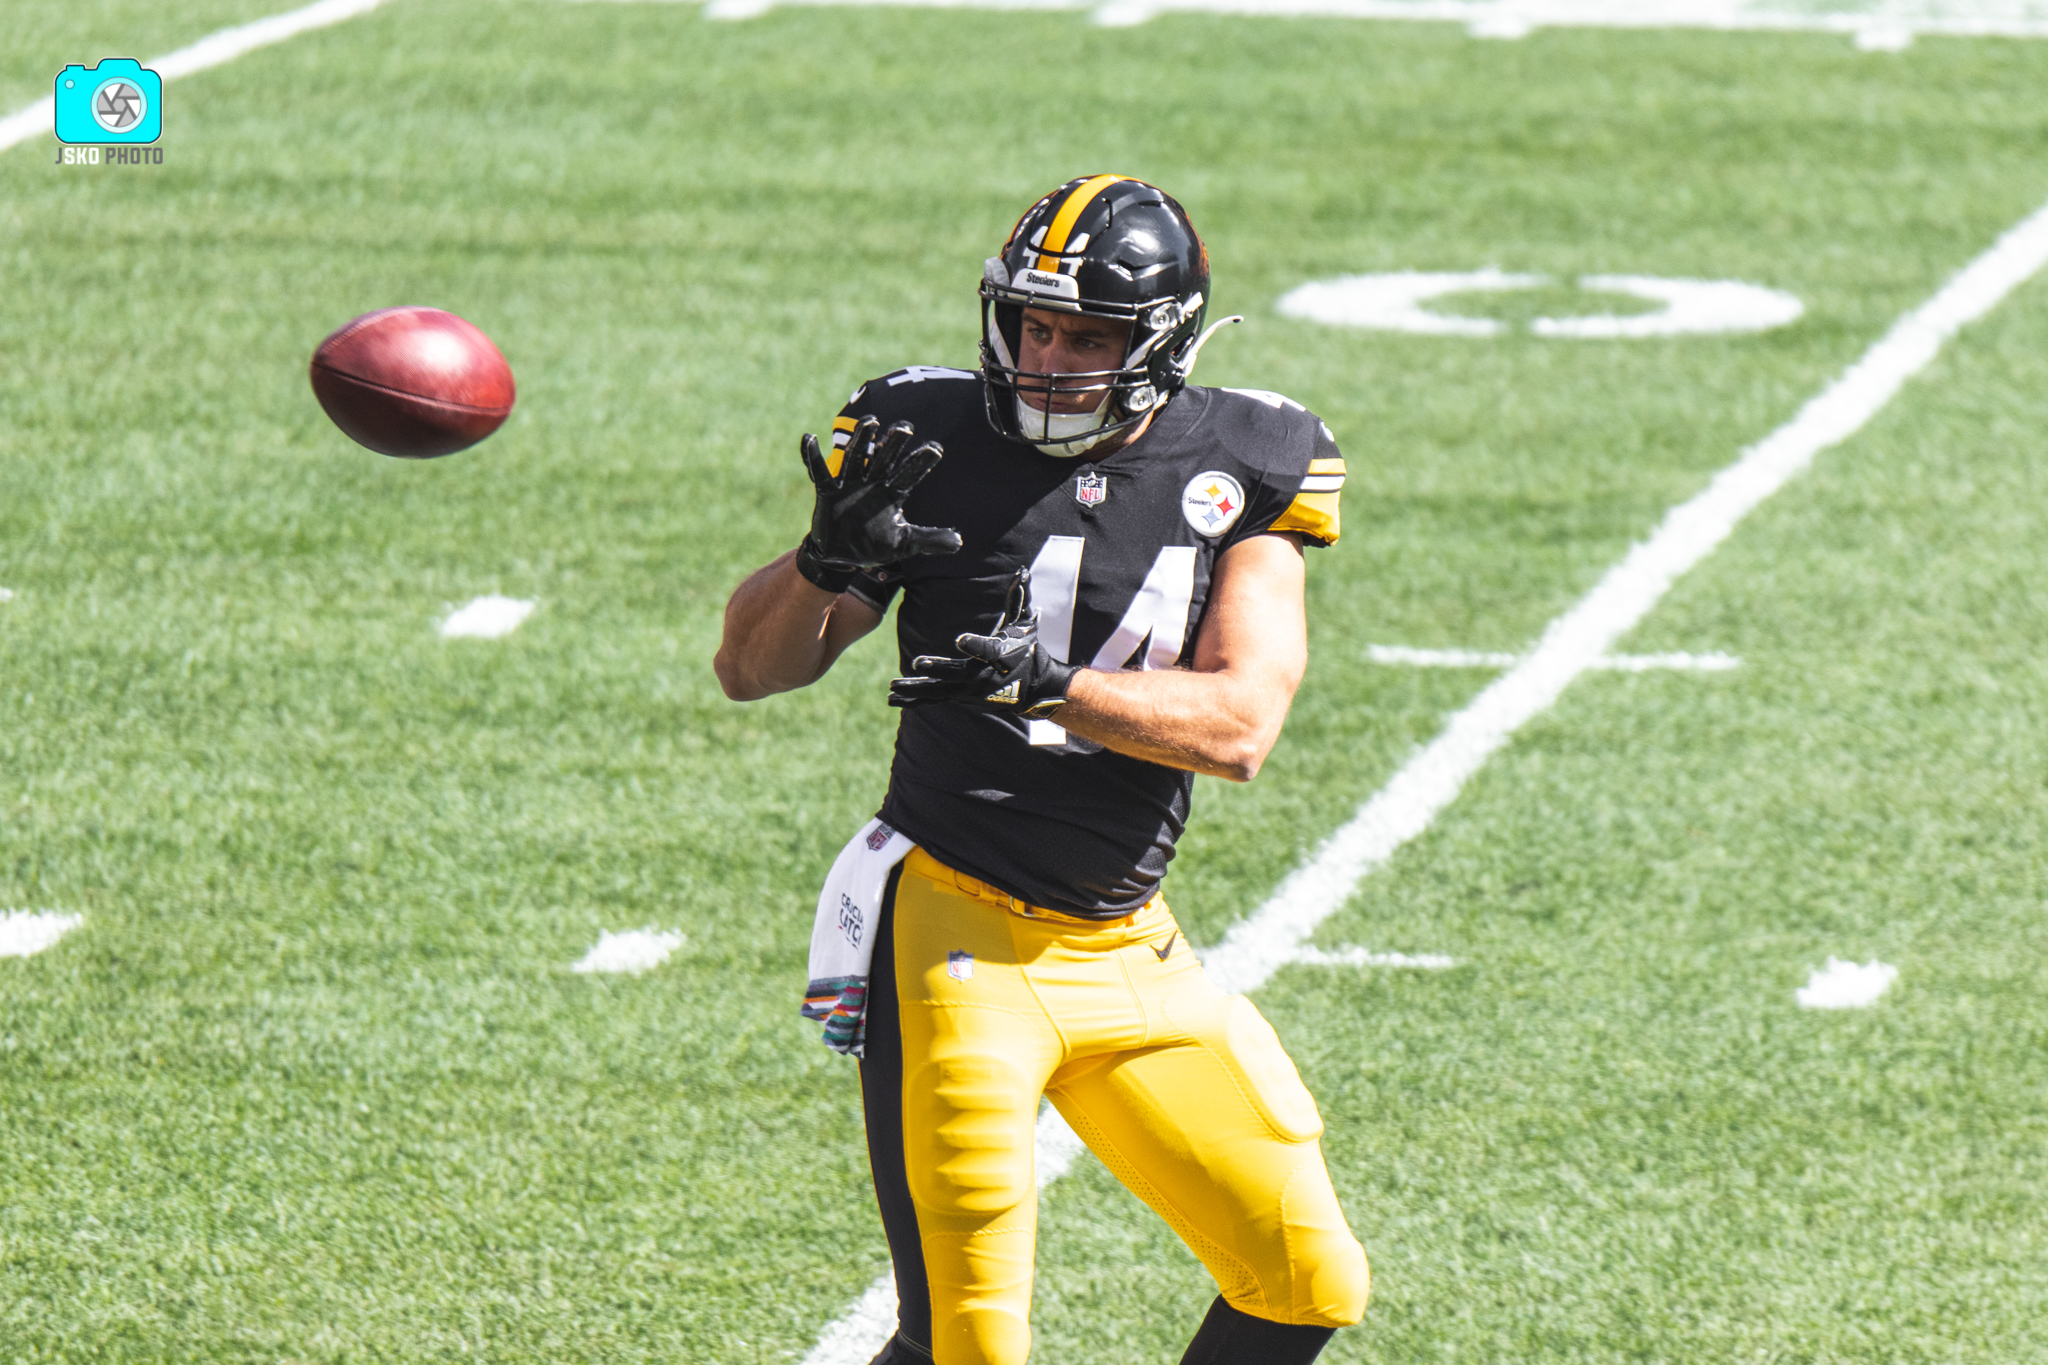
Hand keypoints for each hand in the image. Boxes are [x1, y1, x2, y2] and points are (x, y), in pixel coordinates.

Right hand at [795, 417, 961, 589]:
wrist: (842, 556)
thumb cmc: (874, 545)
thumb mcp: (904, 545)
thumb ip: (929, 540)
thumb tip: (958, 542)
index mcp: (891, 494)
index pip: (908, 475)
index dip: (921, 463)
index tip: (936, 449)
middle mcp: (872, 484)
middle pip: (883, 459)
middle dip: (893, 444)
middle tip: (906, 427)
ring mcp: (849, 485)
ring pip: (856, 459)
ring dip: (861, 441)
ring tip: (871, 422)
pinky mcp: (828, 491)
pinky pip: (819, 472)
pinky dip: (811, 456)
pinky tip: (809, 438)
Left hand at [889, 569, 1075, 717]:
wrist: (1033, 687)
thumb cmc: (1026, 651)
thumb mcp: (1025, 624)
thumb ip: (1018, 598)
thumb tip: (1022, 571)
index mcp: (998, 656)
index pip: (986, 650)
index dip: (974, 645)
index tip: (960, 640)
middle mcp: (982, 676)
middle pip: (956, 674)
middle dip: (937, 669)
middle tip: (917, 663)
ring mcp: (969, 690)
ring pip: (940, 690)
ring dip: (915, 688)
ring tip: (892, 686)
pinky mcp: (960, 697)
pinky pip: (935, 698)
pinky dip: (914, 699)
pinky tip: (892, 698)